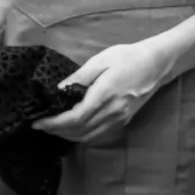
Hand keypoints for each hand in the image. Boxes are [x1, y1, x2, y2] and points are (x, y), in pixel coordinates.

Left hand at [33, 42, 167, 144]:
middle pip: (79, 131)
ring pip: (88, 137)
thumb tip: (59, 90)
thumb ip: (79, 77)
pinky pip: (98, 135)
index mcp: (105, 94)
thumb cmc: (128, 57)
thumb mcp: (101, 60)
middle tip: (40, 126)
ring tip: (53, 128)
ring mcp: (119, 119)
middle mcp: (113, 112)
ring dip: (68, 136)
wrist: (156, 64)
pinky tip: (74, 128)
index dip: (54, 123)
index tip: (38, 122)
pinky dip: (82, 136)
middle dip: (57, 132)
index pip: (75, 118)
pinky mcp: (123, 121)